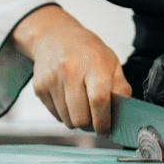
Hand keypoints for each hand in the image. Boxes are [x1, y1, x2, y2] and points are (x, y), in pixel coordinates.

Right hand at [12, 5, 131, 133]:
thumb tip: (124, 112)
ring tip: (80, 101)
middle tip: (93, 115)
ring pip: (67, 120)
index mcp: (93, 63)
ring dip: (76, 118)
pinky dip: (64, 113)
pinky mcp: (39, 87)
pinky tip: (67, 96)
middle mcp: (70, 70)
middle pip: (81, 117)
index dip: (104, 121)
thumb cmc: (86, 50)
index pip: (99, 100)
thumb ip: (120, 87)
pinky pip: (55, 115)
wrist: (54, 35)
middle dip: (90, 123)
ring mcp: (52, 79)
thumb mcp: (111, 61)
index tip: (106, 129)